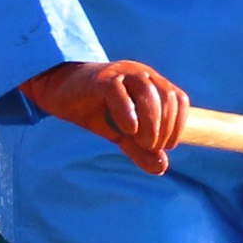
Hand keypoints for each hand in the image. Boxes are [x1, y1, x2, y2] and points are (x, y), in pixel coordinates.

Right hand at [21, 60, 186, 174]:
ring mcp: (122, 73)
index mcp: (153, 84)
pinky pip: (119, 92)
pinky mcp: (101, 79)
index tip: (166, 146)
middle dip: (164, 127)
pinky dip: (127, 112)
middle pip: (167, 98)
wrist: (63, 93)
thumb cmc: (97, 110)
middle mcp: (142, 74)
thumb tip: (161, 168)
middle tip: (149, 146)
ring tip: (140, 141)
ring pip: (148, 93)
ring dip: (151, 122)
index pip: (179, 100)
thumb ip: (142, 150)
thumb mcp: (123, 134)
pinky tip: (127, 129)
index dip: (178, 125)